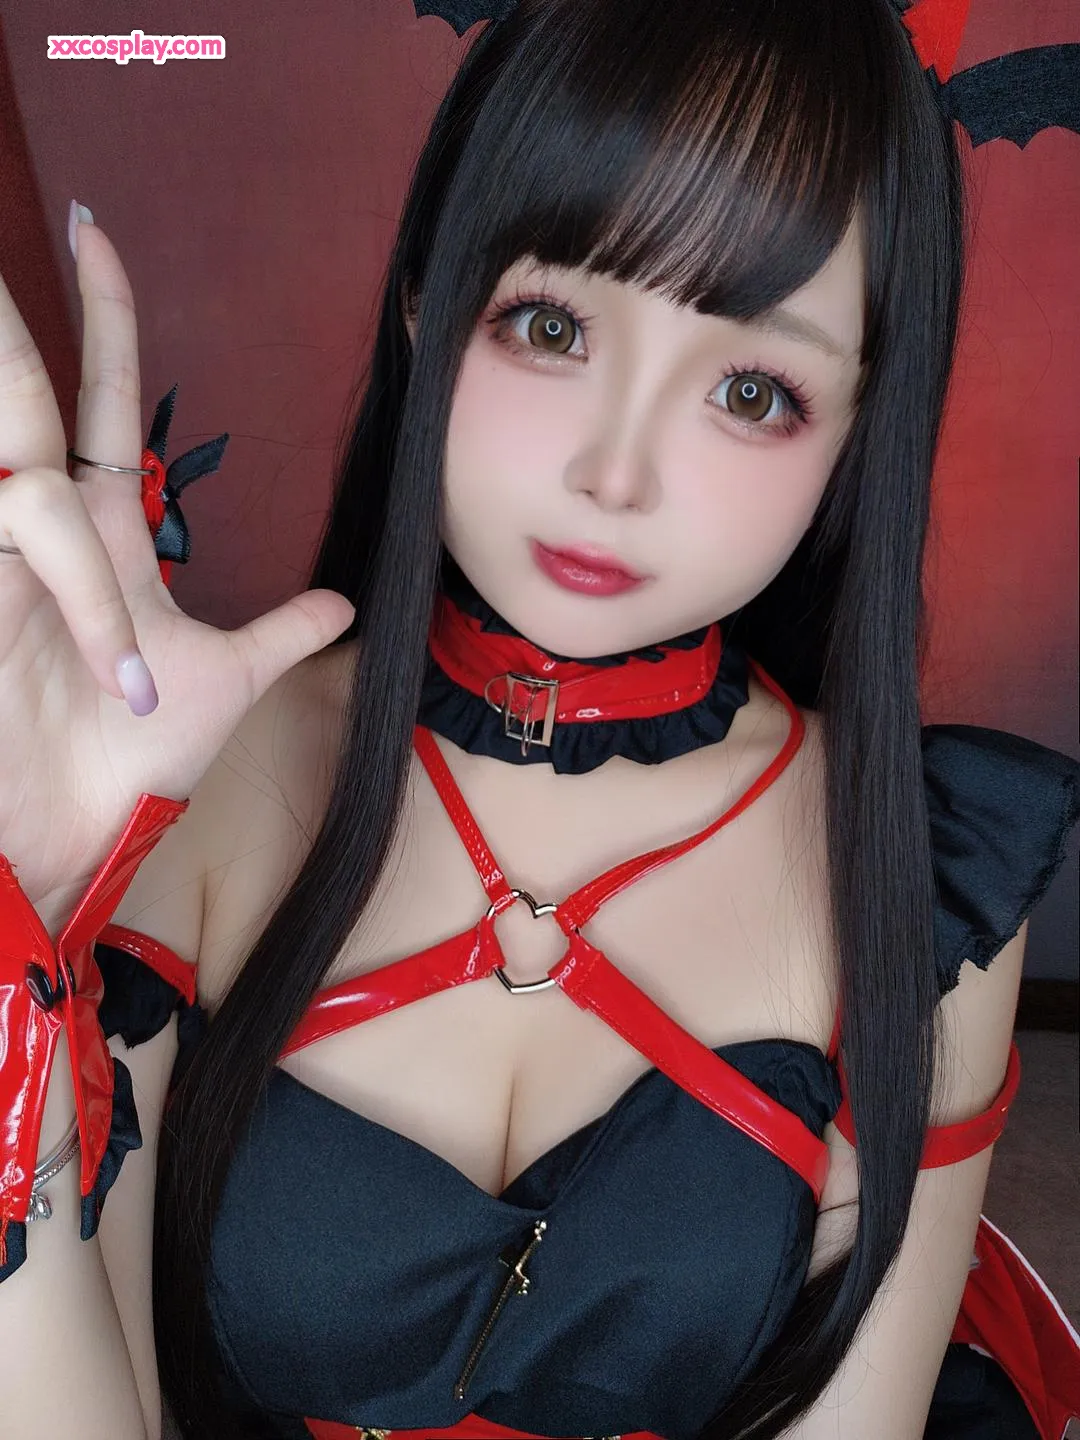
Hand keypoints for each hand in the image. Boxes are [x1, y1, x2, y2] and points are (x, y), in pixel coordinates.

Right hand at [0, 206, 354, 909]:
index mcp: (103, 526)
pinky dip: (72, 599)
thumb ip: (282, 630)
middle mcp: (44, 524)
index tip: (99, 233)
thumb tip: (346, 606)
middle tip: (60, 231)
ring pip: (26, 477)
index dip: (102, 318)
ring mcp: (1, 556)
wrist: (77, 837)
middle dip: (13, 325)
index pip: (99, 396)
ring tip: (126, 682)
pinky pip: (20, 530)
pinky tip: (106, 667)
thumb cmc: (136, 760)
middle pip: (20, 389)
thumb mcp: (228, 678)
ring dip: (85, 583)